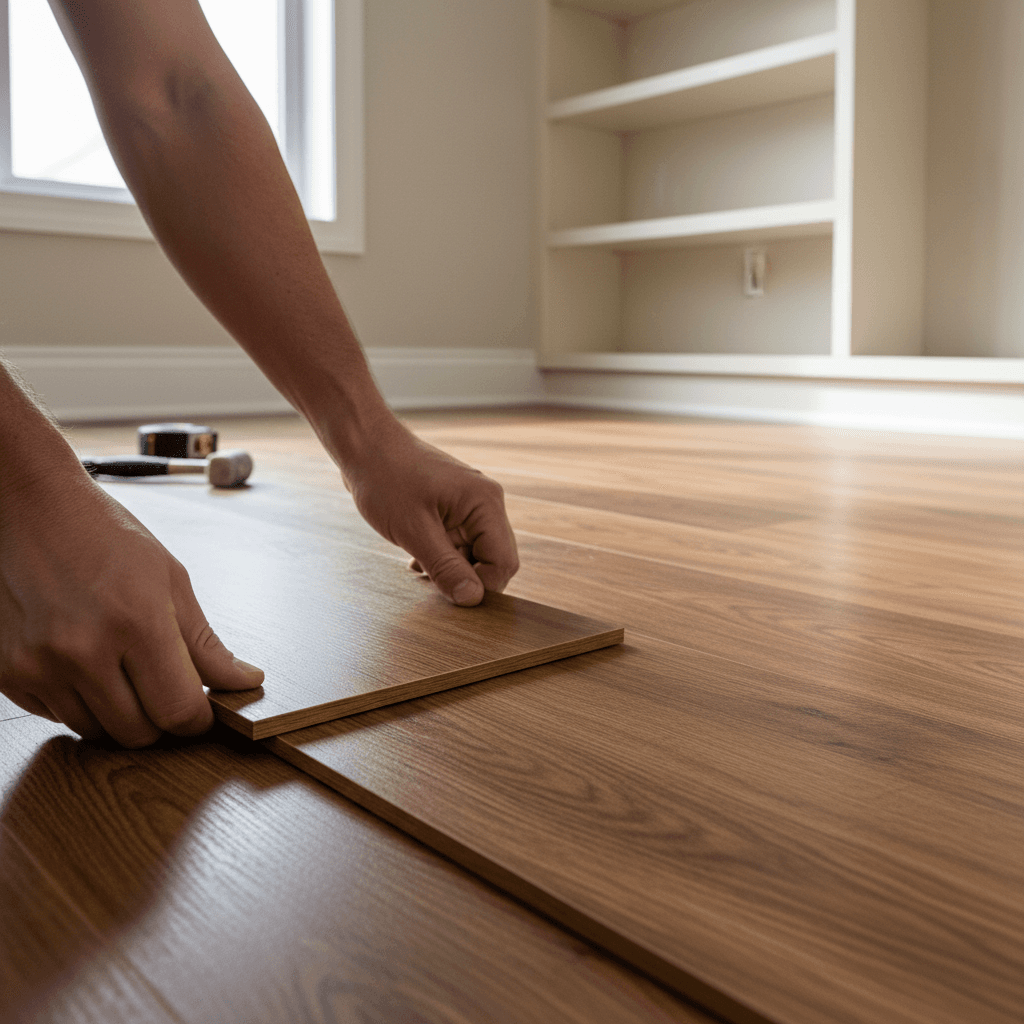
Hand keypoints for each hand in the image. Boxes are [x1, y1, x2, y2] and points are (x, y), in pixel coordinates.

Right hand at [0, 471, 263, 746]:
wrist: (31, 509)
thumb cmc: (106, 536)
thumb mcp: (171, 580)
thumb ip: (206, 643)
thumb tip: (246, 681)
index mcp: (136, 622)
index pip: (179, 711)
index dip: (198, 719)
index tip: (202, 710)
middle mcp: (83, 650)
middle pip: (139, 733)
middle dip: (161, 720)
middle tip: (163, 686)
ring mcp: (39, 666)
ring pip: (97, 732)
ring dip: (119, 714)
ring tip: (121, 667)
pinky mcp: (8, 674)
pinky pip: (57, 716)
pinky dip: (79, 703)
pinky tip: (85, 663)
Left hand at [338, 417, 518, 605]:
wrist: (364, 446)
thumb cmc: (386, 479)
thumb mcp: (414, 531)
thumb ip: (446, 567)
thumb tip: (473, 599)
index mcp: (485, 503)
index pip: (503, 562)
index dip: (482, 587)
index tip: (451, 598)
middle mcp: (486, 503)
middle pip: (493, 559)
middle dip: (465, 577)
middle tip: (432, 585)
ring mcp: (470, 506)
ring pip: (474, 554)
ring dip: (451, 568)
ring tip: (419, 567)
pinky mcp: (454, 509)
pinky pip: (459, 544)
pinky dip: (442, 557)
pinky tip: (417, 559)